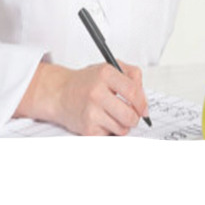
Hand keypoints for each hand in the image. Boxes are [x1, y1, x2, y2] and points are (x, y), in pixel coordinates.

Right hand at [15, 60, 148, 135]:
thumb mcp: (110, 68)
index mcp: (105, 74)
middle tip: (131, 114)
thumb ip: (133, 77)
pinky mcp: (87, 129)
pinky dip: (109, 131)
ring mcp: (91, 112)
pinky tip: (101, 120)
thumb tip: (144, 103)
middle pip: (130, 115)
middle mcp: (96, 92)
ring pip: (122, 128)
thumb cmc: (88, 82)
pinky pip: (110, 136)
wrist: (60, 93)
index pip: (133, 92)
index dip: (142, 103)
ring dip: (122, 125)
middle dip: (134, 118)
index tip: (144, 109)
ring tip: (112, 115)